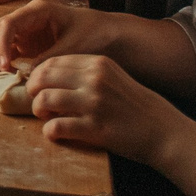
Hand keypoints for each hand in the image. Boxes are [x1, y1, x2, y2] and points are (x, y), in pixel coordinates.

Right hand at [0, 0, 92, 70]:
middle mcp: (26, 17)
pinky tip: (11, 75)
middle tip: (0, 71)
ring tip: (4, 74)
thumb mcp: (73, 46)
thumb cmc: (92, 33)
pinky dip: (3, 62)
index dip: (1, 44)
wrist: (105, 34)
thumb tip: (28, 72)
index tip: (5, 64)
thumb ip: (50, 58)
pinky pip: (6, 51)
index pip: (8, 23)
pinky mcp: (26, 44)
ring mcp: (24, 30)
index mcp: (37, 10)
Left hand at [25, 53, 184, 166]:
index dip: (37, 75)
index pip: (52, 62)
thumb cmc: (134, 105)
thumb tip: (49, 76)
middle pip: (43, 78)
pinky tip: (56, 133)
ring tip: (46, 117)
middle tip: (37, 102)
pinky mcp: (95, 129)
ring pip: (44, 100)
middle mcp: (94, 80)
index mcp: (98, 64)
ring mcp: (94, 104)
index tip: (37, 87)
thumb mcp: (113, 77)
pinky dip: (50, 132)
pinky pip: (56, 127)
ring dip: (38, 111)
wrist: (162, 130)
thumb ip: (85, 73)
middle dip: (33, 91)